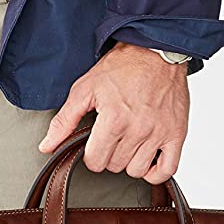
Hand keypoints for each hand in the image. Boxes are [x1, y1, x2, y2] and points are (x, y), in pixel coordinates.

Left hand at [38, 43, 189, 183]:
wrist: (156, 51)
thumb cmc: (122, 67)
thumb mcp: (85, 89)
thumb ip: (64, 121)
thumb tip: (47, 146)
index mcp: (114, 119)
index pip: (95, 161)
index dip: (91, 154)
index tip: (95, 143)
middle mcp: (138, 129)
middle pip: (115, 166)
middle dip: (109, 155)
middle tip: (112, 137)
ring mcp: (159, 133)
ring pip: (137, 170)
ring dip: (130, 162)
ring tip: (128, 144)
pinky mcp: (177, 134)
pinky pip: (167, 170)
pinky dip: (156, 172)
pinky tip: (148, 159)